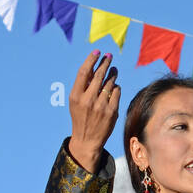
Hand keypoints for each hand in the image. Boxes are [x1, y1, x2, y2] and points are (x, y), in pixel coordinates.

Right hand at [68, 51, 119, 171]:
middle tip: (109, 56)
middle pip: (99, 75)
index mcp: (76, 96)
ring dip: (112, 74)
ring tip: (113, 70)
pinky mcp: (111, 112)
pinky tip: (114, 87)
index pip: (84, 72)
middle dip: (105, 63)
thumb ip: (83, 85)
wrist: (87, 140)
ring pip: (110, 83)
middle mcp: (87, 100)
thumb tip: (95, 65)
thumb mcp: (76, 101)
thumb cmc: (81, 116)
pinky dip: (116, 88)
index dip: (92, 59)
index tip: (97, 52)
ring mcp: (100, 106)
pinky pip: (117, 92)